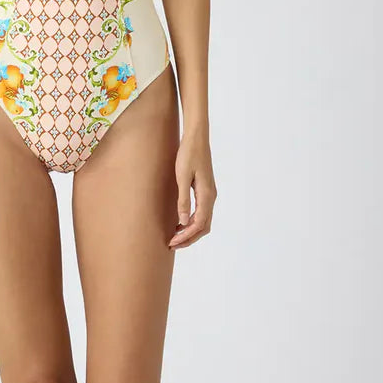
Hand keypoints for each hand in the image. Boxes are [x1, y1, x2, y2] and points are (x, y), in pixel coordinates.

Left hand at [169, 131, 215, 249]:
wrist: (196, 137)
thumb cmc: (188, 154)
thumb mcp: (182, 177)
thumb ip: (183, 200)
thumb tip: (183, 221)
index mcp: (207, 195)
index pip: (198, 224)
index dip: (186, 236)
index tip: (172, 242)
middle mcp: (211, 196)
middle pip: (203, 227)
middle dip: (189, 238)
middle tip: (171, 244)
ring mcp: (210, 193)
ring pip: (204, 221)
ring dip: (191, 232)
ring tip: (175, 237)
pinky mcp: (205, 190)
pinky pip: (202, 212)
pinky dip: (193, 222)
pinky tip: (180, 222)